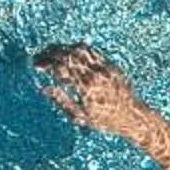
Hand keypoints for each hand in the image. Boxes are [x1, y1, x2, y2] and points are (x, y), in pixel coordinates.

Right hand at [32, 44, 151, 138]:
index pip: (61, 67)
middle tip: (41, 56)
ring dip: (64, 48)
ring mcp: (104, 67)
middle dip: (51, 53)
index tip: (36, 64)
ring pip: (80, 49)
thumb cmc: (106, 121)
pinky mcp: (111, 65)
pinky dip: (79, 49)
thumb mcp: (81, 117)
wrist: (133, 117)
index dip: (46, 63)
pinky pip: (93, 51)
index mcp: (85, 87)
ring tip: (54, 53)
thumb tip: (45, 89)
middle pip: (68, 55)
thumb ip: (62, 101)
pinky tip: (72, 53)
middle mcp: (95, 74)